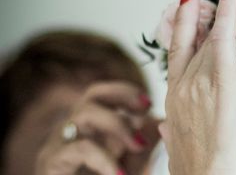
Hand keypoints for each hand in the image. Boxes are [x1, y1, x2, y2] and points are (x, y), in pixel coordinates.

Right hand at [35, 81, 154, 174]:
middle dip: (123, 96)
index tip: (148, 102)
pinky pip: (79, 148)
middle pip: (91, 94)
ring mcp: (58, 146)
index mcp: (88, 129)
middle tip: (147, 109)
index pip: (102, 93)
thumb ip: (140, 145)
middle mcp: (71, 132)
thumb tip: (164, 124)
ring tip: (139, 144)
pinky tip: (120, 174)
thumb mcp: (127, 166)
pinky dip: (104, 158)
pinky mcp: (50, 164)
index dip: (125, 91)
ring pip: (84, 113)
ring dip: (118, 123)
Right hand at [161, 0, 235, 174]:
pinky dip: (227, 11)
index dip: (179, 37)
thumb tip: (164, 130)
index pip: (177, 60)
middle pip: (187, 42)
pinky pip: (224, 35)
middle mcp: (183, 84)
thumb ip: (172, 133)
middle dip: (190, 17)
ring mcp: (201, 78)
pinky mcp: (223, 77)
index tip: (181, 19)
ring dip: (214, 12)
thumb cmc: (203, 172)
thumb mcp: (177, 151)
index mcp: (174, 101)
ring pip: (208, 36)